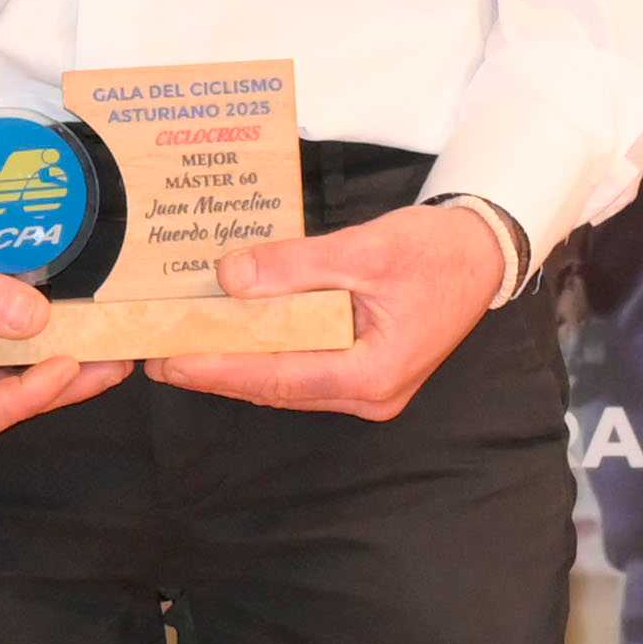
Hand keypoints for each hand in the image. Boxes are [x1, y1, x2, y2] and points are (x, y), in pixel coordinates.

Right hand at [0, 215, 132, 435]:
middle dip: (61, 388)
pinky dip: (37, 361)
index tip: (71, 362)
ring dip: (59, 377)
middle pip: (1, 408)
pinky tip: (77, 344)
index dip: (32, 395)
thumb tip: (35, 321)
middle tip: (117, 362)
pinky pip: (0, 376)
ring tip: (112, 354)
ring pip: (6, 394)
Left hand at [152, 199, 516, 416]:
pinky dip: (267, 352)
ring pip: (288, 381)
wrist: (484, 252)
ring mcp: (370, 388)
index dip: (220, 371)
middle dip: (217, 372)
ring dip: (238, 364)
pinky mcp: (366, 371)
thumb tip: (231, 278)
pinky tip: (234, 335)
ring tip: (183, 345)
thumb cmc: (435, 252)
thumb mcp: (364, 249)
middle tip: (158, 356)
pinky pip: (305, 367)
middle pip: (278, 387)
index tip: (170, 361)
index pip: (279, 378)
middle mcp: (371, 393)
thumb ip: (295, 266)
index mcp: (375, 373)